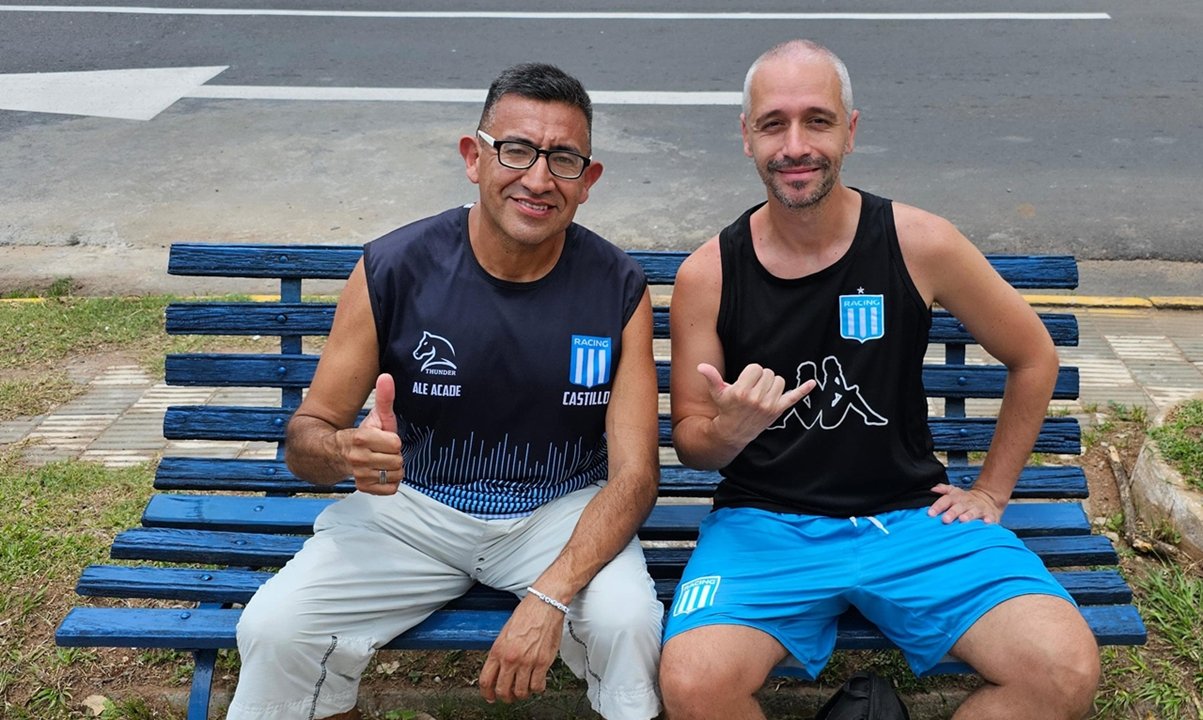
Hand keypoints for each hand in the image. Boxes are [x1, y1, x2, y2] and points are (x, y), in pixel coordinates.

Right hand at [343, 373, 403, 494]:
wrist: (337, 453)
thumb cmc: (363, 434)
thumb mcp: (376, 415)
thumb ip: (384, 397)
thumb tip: (386, 376)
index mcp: (361, 438)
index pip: (396, 443)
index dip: (392, 440)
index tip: (383, 439)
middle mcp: (358, 458)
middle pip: (398, 460)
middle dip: (394, 455)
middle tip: (383, 451)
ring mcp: (360, 475)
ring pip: (396, 474)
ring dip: (393, 468)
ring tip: (381, 461)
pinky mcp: (363, 488)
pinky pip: (391, 488)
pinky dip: (390, 482)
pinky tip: (380, 472)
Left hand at [478, 594, 565, 703]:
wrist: (545, 604)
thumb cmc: (526, 615)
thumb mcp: (505, 633)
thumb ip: (500, 653)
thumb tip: (498, 670)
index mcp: (498, 650)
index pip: (486, 680)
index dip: (487, 693)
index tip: (490, 697)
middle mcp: (511, 658)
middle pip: (502, 690)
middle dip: (505, 697)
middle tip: (509, 696)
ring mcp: (527, 662)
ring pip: (521, 692)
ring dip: (522, 694)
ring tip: (524, 689)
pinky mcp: (543, 662)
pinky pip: (538, 686)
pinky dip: (537, 688)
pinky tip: (537, 682)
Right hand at [699, 362, 814, 446]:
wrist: (732, 432)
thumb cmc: (725, 409)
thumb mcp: (716, 393)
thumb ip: (712, 377)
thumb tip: (701, 366)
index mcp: (742, 392)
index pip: (755, 368)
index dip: (750, 372)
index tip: (745, 381)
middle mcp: (757, 399)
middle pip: (768, 373)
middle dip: (760, 377)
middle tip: (752, 388)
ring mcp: (769, 406)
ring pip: (779, 380)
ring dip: (772, 383)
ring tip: (761, 392)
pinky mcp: (778, 411)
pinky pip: (794, 397)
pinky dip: (804, 390)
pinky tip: (813, 383)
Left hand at [928, 484, 1005, 523]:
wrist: (988, 498)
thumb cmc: (966, 499)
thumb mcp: (954, 492)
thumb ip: (943, 489)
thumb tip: (933, 489)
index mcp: (957, 498)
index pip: (946, 500)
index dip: (938, 506)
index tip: (930, 513)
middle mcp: (967, 503)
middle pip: (959, 507)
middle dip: (952, 513)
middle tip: (945, 520)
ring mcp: (979, 509)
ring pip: (973, 512)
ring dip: (968, 516)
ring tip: (963, 520)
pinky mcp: (990, 515)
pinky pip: (990, 517)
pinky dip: (988, 520)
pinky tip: (986, 522)